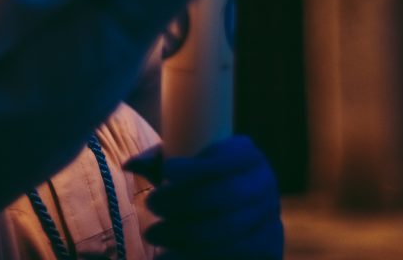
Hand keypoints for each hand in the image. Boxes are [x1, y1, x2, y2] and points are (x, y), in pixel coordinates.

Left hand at [124, 135, 282, 259]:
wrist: (236, 208)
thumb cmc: (199, 180)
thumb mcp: (184, 164)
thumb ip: (158, 161)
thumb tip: (130, 165)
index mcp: (246, 153)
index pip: (223, 161)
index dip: (194, 168)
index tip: (165, 172)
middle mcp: (265, 183)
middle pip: (223, 196)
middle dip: (182, 202)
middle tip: (150, 205)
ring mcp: (271, 216)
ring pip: (228, 230)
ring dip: (185, 235)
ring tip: (152, 234)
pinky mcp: (271, 246)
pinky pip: (236, 256)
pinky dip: (199, 257)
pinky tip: (170, 256)